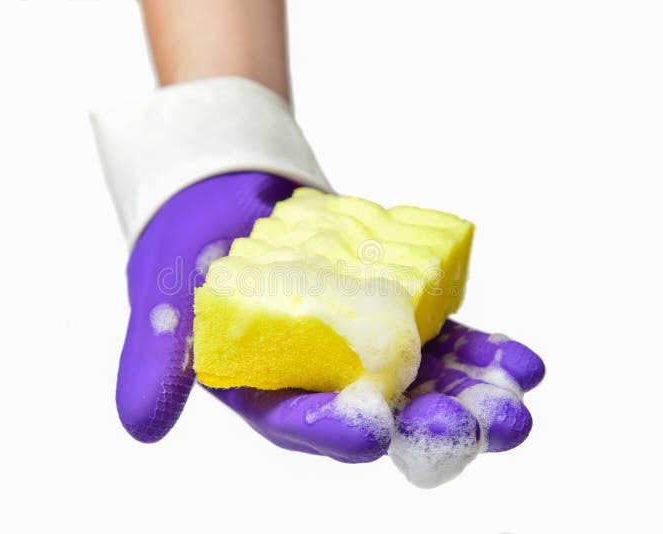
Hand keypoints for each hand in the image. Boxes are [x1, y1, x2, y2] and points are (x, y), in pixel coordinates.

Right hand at [116, 171, 544, 478]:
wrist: (225, 201)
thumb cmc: (186, 254)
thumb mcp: (160, 305)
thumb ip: (154, 362)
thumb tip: (141, 424)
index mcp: (265, 394)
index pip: (301, 423)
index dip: (334, 430)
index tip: (370, 429)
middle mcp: (321, 383)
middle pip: (382, 416)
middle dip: (434, 423)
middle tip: (486, 428)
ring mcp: (364, 352)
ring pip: (424, 384)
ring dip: (473, 393)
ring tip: (519, 397)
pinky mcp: (392, 316)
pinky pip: (441, 339)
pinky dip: (478, 349)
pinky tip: (521, 360)